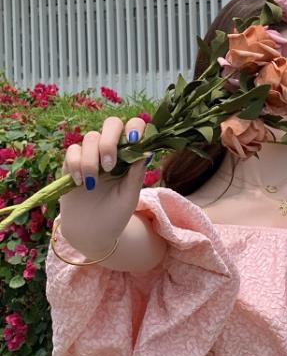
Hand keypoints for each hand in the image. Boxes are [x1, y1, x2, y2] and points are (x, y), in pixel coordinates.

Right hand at [58, 116, 149, 247]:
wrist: (92, 232)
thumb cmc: (116, 214)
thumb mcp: (130, 196)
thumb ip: (136, 174)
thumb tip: (146, 151)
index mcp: (130, 156)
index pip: (134, 128)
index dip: (134, 127)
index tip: (133, 141)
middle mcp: (112, 150)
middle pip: (111, 123)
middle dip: (109, 141)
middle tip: (109, 166)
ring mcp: (91, 154)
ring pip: (90, 137)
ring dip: (91, 160)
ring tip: (93, 183)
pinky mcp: (72, 162)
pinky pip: (72, 150)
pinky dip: (76, 164)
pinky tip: (80, 182)